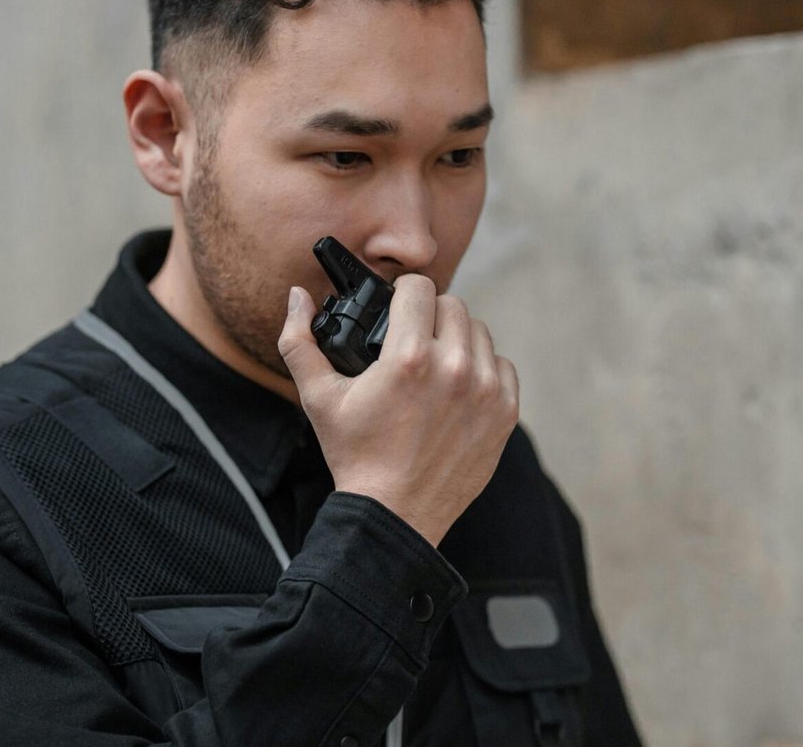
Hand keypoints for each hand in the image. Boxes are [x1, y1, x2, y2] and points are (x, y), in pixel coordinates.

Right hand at [278, 275, 519, 546]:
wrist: (395, 515)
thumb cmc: (354, 456)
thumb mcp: (318, 398)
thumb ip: (299, 341)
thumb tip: (297, 295)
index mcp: (409, 358)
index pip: (419, 287)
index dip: (402, 294)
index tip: (397, 309)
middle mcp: (453, 368)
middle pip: (452, 305)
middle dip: (429, 315)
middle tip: (412, 340)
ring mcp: (485, 391)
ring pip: (479, 332)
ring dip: (457, 339)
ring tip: (435, 364)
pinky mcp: (505, 413)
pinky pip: (502, 365)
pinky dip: (482, 369)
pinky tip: (458, 387)